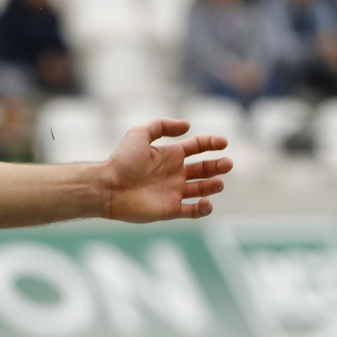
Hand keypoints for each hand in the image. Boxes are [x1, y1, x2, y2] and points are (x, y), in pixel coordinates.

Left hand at [103, 118, 231, 222]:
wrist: (109, 188)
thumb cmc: (122, 161)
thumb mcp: (139, 134)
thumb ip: (162, 126)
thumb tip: (187, 126)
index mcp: (170, 155)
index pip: (197, 147)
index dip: (212, 143)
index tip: (223, 142)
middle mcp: (175, 173)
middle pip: (204, 168)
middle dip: (218, 165)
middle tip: (228, 164)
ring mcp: (174, 192)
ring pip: (202, 189)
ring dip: (214, 186)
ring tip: (218, 182)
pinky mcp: (171, 210)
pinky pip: (193, 211)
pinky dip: (204, 208)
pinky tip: (206, 201)